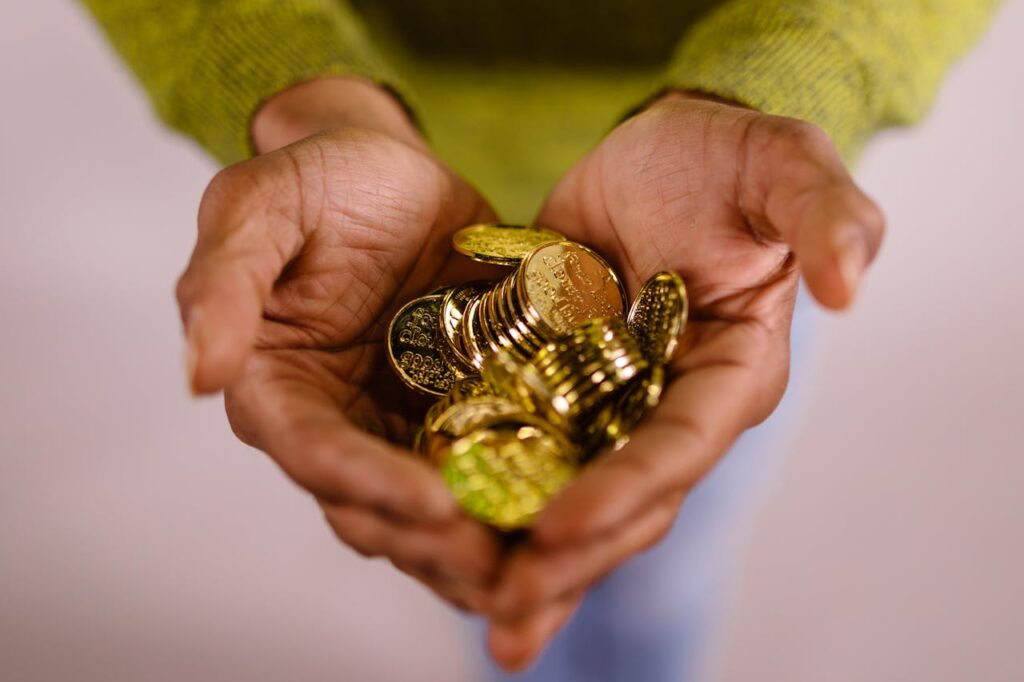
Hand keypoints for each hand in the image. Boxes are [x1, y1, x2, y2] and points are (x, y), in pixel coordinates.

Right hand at [176, 78, 503, 608]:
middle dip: (431, 542)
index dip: (368, 484)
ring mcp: (398, 423)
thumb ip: (223, 284)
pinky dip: (515, 499)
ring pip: (429, 507)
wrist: (391, 169)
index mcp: (276, 384)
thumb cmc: (318, 178)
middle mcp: (336, 421)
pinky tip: (564, 522)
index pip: (313, 452)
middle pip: (373, 505)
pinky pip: (484, 466)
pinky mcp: (456, 410)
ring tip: (538, 565)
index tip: (435, 504)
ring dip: (476, 545)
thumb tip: (199, 376)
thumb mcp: (260, 206)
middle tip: (498, 564)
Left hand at [483, 92, 884, 667]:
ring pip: (572, 496)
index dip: (625, 489)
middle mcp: (670, 406)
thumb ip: (824, 216)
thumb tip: (848, 289)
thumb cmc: (726, 158)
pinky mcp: (556, 385)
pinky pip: (526, 452)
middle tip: (503, 607)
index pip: (679, 446)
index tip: (557, 528)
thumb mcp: (782, 166)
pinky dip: (494, 499)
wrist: (657, 149)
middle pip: (625, 500)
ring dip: (531, 559)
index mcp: (731, 373)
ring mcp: (610, 404)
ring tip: (478, 612)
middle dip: (571, 556)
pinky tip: (444, 542)